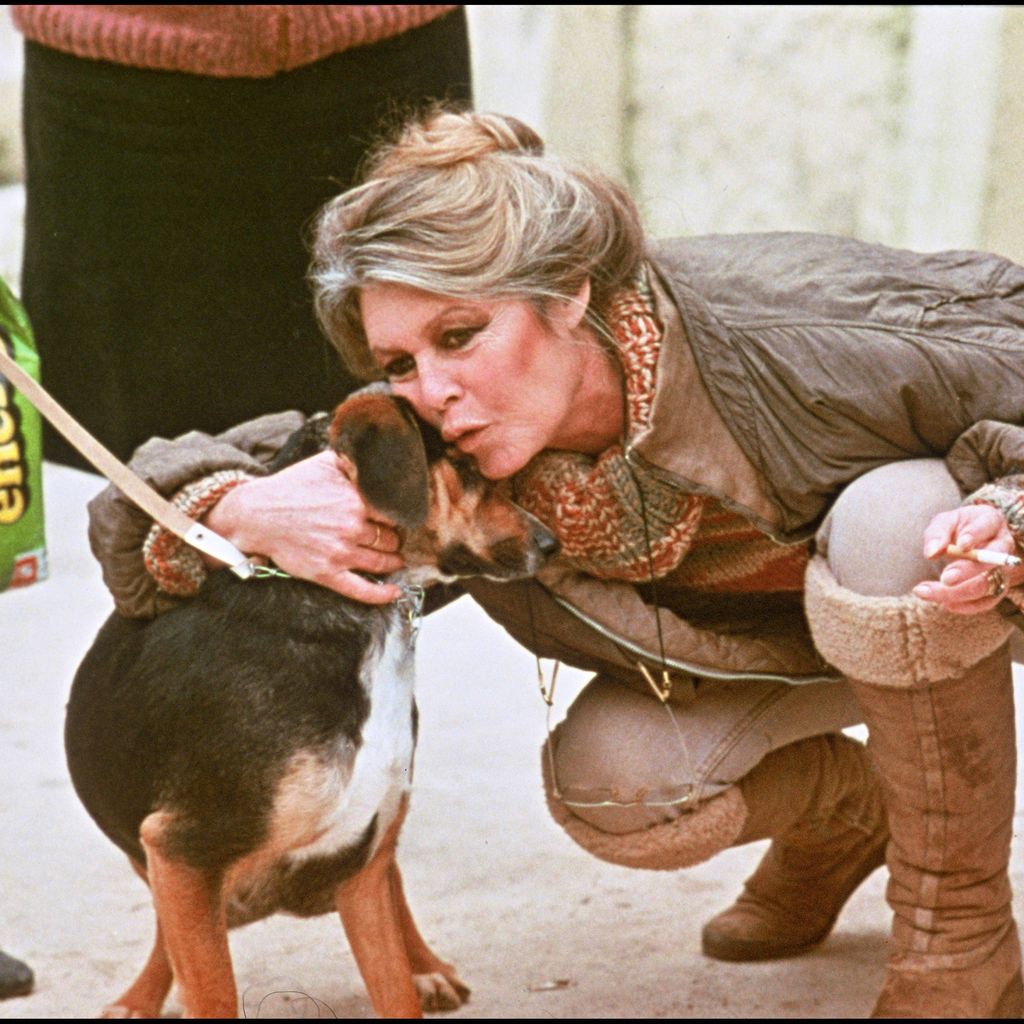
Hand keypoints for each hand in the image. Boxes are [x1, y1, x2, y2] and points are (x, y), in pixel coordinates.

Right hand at [204, 450, 404, 603]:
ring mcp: (340, 552)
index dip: (398, 515)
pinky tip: (394, 592)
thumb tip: (378, 456)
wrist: (257, 515)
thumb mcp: (324, 463)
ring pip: (382, 562)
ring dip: (393, 561)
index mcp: (355, 499)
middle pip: (391, 538)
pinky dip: (382, 594)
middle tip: (393, 538)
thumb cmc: (291, 487)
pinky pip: (362, 589)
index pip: (394, 512)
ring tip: (395, 559)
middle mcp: (352, 526)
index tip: (397, 517)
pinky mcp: (327, 573)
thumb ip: (354, 461)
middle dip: (394, 539)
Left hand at [914, 504, 1023, 613]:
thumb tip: (931, 553)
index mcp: (991, 522)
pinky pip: (987, 601)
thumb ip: (937, 534)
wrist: (969, 540)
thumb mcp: (944, 522)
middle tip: (945, 578)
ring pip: (987, 585)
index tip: (960, 545)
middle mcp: (1002, 545)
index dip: (974, 536)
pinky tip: (945, 604)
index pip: (986, 527)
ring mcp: (1002, 568)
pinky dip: (966, 606)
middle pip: (991, 561)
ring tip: (927, 592)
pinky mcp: (997, 587)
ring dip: (958, 592)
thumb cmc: (956, 528)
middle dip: (967, 571)